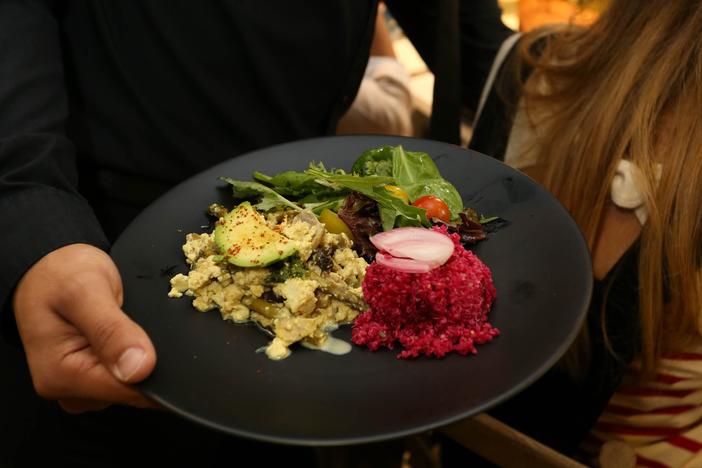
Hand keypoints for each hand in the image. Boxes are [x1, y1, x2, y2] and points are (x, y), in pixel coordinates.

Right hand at [13, 243, 156, 412]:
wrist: (45, 267)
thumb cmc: (60, 274)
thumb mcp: (86, 290)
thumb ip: (112, 330)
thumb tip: (140, 368)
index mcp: (61, 375)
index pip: (127, 392)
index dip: (154, 371)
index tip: (162, 345)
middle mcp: (68, 390)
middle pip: (131, 390)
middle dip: (147, 361)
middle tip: (138, 323)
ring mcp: (80, 386)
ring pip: (132, 384)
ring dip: (140, 355)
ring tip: (128, 324)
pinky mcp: (92, 377)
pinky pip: (126, 375)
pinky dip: (134, 355)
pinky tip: (126, 334)